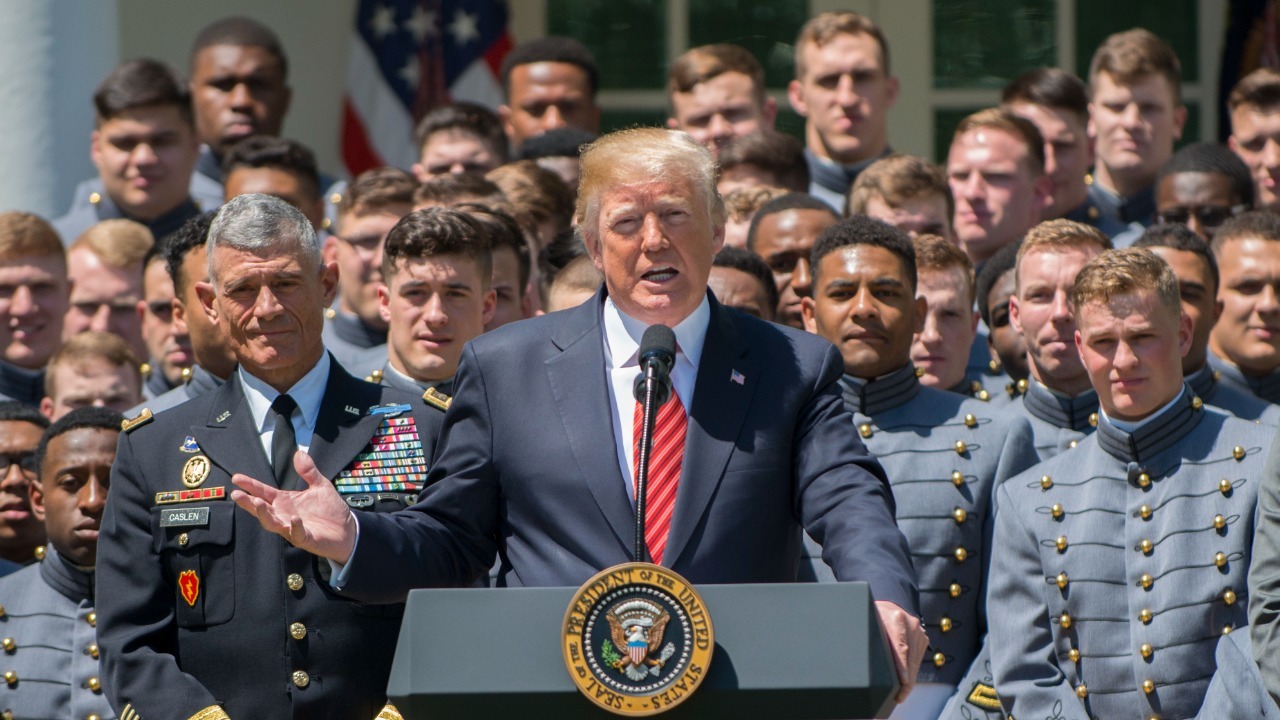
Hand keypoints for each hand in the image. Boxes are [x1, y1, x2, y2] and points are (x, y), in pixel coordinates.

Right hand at [231, 451, 357, 562]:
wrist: (347, 530)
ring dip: (265, 515)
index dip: (250, 485)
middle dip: (248, 503)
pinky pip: (297, 534)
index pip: (263, 492)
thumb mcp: (320, 486)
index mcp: (285, 501)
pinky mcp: (305, 538)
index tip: (236, 477)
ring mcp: (292, 528)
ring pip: (273, 524)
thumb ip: (309, 471)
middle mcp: (284, 515)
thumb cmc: (329, 509)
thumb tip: (299, 453)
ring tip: (257, 503)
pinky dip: (294, 527)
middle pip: (261, 509)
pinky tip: (294, 519)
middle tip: (236, 494)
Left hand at [874, 600, 927, 703]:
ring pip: (916, 660)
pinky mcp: (923, 637)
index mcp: (895, 618)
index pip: (900, 646)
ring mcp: (918, 631)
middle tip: (899, 696)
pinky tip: (906, 682)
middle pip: (910, 657)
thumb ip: (867, 636)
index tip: (903, 680)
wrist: (887, 607)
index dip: (902, 665)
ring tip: (901, 693)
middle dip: (906, 680)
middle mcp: (910, 623)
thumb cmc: (872, 616)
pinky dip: (913, 671)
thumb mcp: (867, 622)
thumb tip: (857, 656)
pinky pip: (919, 658)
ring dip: (910, 678)